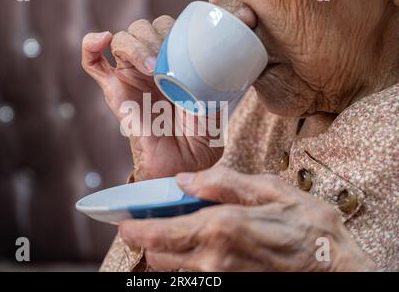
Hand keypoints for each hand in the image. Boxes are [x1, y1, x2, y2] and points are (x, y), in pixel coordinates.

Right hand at [82, 17, 222, 179]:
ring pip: (122, 39)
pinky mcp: (113, 90)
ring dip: (135, 44)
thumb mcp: (220, 99)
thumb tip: (242, 31)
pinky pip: (92, 62)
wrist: (181, 166)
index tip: (188, 42)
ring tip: (151, 67)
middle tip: (166, 60)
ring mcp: (130, 76)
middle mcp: (150, 66)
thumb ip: (226, 70)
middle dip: (154, 35)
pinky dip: (91, 45)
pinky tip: (101, 39)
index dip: (173, 27)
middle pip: (143, 27)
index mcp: (174, 64)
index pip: (167, 27)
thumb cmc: (202, 137)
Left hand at [120, 166, 375, 270]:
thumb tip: (184, 180)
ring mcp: (221, 279)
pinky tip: (200, 247)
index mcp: (220, 227)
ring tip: (178, 233)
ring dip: (167, 253)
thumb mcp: (270, 190)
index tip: (125, 222)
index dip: (134, 229)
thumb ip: (223, 183)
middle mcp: (213, 259)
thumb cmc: (308, 227)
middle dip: (150, 240)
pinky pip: (194, 278)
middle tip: (155, 221)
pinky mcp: (229, 287)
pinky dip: (186, 264)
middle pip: (158, 257)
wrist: (336, 268)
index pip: (158, 234)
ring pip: (173, 271)